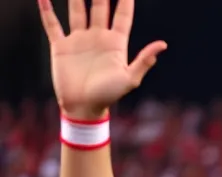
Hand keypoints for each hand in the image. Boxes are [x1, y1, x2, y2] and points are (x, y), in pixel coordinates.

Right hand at [38, 0, 166, 120]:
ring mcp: (79, 40)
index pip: (122, 15)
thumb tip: (163, 44)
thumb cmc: (109, 96)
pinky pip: (52, 24)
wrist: (83, 108)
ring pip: (77, 11)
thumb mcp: (130, 79)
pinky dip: (47, 10)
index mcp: (116, 43)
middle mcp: (98, 37)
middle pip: (100, 7)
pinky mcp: (61, 46)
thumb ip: (144, 60)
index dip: (125, 0)